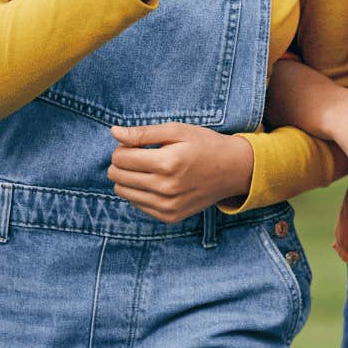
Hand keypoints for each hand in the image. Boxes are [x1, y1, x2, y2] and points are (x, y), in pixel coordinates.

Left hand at [107, 123, 254, 221]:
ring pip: (123, 192)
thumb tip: (114, 132)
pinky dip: (140, 192)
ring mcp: (168, 206)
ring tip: (146, 168)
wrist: (233, 170)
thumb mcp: (177, 130)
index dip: (122, 148)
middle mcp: (166, 188)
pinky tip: (155, 182)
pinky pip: (137, 205)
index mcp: (167, 163)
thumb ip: (144, 133)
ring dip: (127, 178)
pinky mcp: (170, 217)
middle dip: (121, 163)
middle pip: (118, 176)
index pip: (120, 158)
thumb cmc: (204, 145)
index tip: (134, 144)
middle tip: (139, 155)